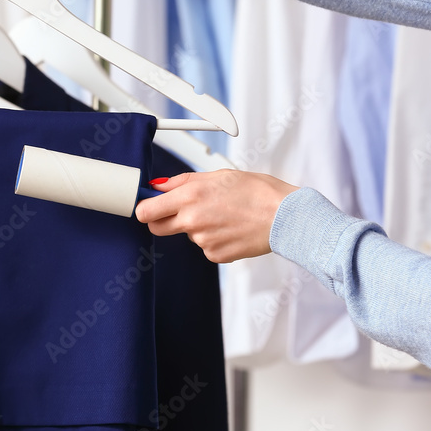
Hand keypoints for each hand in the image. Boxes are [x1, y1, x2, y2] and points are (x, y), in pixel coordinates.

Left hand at [135, 170, 298, 262]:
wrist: (286, 218)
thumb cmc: (258, 192)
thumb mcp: (218, 175)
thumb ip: (182, 182)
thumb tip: (159, 187)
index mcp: (190, 197)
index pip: (146, 211)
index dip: (144, 209)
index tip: (147, 207)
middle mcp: (193, 220)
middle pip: (158, 227)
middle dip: (163, 220)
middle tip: (181, 210)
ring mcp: (203, 241)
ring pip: (187, 235)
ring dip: (198, 226)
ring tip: (224, 214)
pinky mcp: (216, 255)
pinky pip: (205, 247)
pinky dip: (214, 238)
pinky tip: (231, 228)